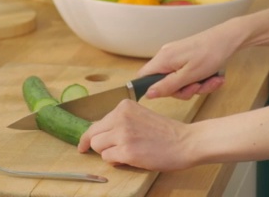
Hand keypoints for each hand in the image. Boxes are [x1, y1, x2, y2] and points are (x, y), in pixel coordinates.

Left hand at [77, 100, 197, 170]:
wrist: (185, 141)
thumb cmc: (166, 132)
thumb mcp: (140, 117)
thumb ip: (121, 122)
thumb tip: (99, 136)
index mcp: (124, 107)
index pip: (96, 123)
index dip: (88, 137)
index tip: (82, 145)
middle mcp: (120, 117)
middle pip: (94, 136)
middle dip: (101, 146)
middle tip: (114, 151)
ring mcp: (123, 134)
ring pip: (98, 148)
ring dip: (109, 154)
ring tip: (128, 152)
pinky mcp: (127, 151)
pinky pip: (108, 159)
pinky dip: (117, 162)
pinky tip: (132, 157)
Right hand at [137, 22, 239, 98]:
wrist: (229, 38)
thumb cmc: (210, 53)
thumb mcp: (189, 75)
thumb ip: (167, 86)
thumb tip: (148, 94)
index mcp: (163, 59)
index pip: (143, 78)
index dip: (153, 90)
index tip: (171, 93)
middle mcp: (166, 56)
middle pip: (164, 84)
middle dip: (184, 90)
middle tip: (198, 86)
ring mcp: (177, 57)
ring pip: (179, 81)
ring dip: (197, 86)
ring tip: (212, 81)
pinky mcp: (187, 58)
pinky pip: (188, 75)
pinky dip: (201, 79)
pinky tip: (214, 77)